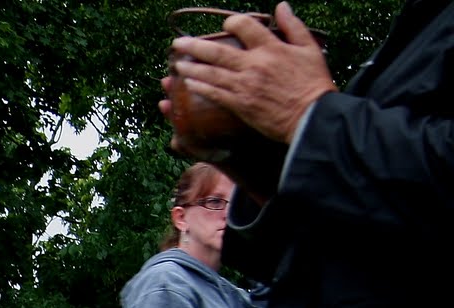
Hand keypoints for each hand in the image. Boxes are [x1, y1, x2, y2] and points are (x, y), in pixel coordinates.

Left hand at [168, 2, 334, 144]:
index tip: (225, 26)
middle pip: (217, 51)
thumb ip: (293, 25)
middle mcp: (254, 64)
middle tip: (177, 44)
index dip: (231, 23)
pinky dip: (200, 87)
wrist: (312, 116)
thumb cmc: (313, 82)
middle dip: (194, 46)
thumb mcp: (309, 48)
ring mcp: (245, 85)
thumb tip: (281, 5)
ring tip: (176, 64)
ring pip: (211, 73)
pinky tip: (189, 83)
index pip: (244, 25)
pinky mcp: (241, 104)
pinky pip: (215, 94)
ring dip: (190, 68)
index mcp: (271, 47)